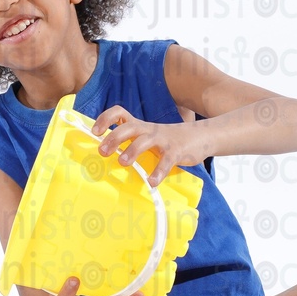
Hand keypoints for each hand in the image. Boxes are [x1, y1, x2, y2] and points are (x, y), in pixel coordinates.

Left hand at [91, 106, 206, 186]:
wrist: (201, 136)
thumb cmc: (168, 140)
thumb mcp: (148, 136)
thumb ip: (131, 142)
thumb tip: (106, 156)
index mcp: (140, 126)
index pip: (119, 113)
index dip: (105, 119)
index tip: (95, 131)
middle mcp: (149, 130)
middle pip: (129, 127)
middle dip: (113, 138)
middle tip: (103, 152)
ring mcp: (163, 140)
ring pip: (145, 141)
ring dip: (132, 151)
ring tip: (123, 163)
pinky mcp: (176, 151)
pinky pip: (166, 161)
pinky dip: (158, 172)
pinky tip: (151, 182)